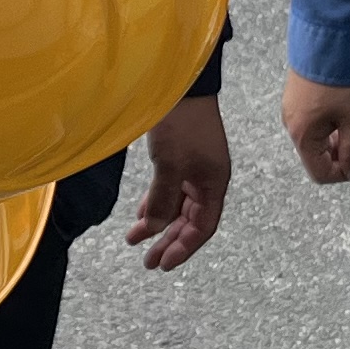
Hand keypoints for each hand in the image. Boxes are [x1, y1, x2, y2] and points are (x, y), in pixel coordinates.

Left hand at [126, 93, 230, 269]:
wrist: (180, 84)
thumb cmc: (180, 123)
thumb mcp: (169, 165)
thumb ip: (161, 200)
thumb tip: (152, 230)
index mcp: (214, 183)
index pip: (202, 227)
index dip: (184, 248)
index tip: (164, 264)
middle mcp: (207, 179)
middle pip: (190, 221)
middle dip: (168, 241)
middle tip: (148, 262)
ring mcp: (193, 168)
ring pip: (177, 207)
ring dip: (158, 224)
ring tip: (136, 240)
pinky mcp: (180, 158)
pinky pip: (169, 190)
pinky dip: (155, 203)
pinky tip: (139, 214)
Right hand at [281, 73, 349, 185]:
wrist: (327, 38)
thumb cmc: (340, 81)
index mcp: (303, 136)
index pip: (321, 173)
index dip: (346, 174)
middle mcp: (293, 125)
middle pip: (320, 155)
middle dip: (348, 152)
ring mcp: (294, 109)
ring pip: (321, 136)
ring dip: (345, 136)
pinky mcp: (299, 96)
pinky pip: (317, 121)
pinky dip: (336, 122)